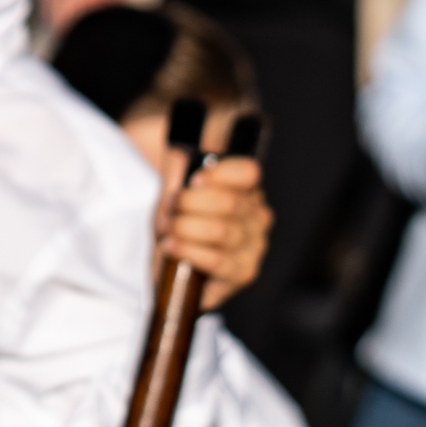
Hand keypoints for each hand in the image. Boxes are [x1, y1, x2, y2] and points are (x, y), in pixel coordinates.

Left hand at [159, 155, 270, 310]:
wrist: (173, 265)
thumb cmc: (180, 224)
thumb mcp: (174, 193)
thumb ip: (178, 171)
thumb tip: (180, 153)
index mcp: (246, 189)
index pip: (247, 172)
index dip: (219, 174)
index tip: (194, 180)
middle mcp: (258, 216)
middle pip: (229, 202)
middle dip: (189, 204)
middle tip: (169, 211)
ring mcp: (255, 246)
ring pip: (222, 231)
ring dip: (185, 228)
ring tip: (167, 230)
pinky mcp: (244, 273)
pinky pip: (218, 261)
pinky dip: (189, 251)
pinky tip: (172, 246)